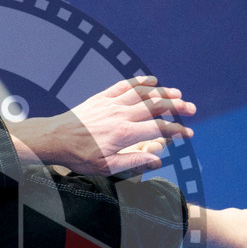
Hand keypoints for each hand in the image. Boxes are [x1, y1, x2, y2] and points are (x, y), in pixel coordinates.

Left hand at [11, 77, 195, 175]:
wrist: (54, 138)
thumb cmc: (78, 156)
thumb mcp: (105, 167)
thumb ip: (133, 162)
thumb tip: (158, 160)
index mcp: (124, 133)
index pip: (159, 129)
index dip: (177, 131)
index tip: (188, 134)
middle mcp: (121, 114)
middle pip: (156, 106)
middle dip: (177, 107)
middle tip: (192, 109)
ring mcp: (111, 103)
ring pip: (143, 93)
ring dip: (163, 92)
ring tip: (178, 94)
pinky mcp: (102, 97)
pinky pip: (124, 85)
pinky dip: (140, 82)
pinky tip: (151, 81)